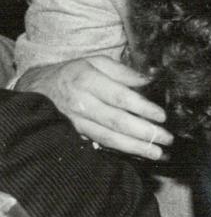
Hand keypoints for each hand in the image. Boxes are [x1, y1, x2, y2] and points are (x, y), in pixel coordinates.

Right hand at [16, 56, 171, 159]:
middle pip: (117, 122)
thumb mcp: (96, 62)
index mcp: (88, 81)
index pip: (120, 97)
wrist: (38, 88)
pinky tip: (137, 155)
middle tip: (166, 139)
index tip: (162, 116)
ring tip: (157, 153)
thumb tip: (149, 80)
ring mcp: (77, 122)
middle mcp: (82, 104)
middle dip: (144, 133)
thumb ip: (123, 71)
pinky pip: (100, 144)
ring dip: (135, 147)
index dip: (142, 108)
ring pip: (108, 138)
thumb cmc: (74, 73)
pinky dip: (120, 151)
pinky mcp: (76, 135)